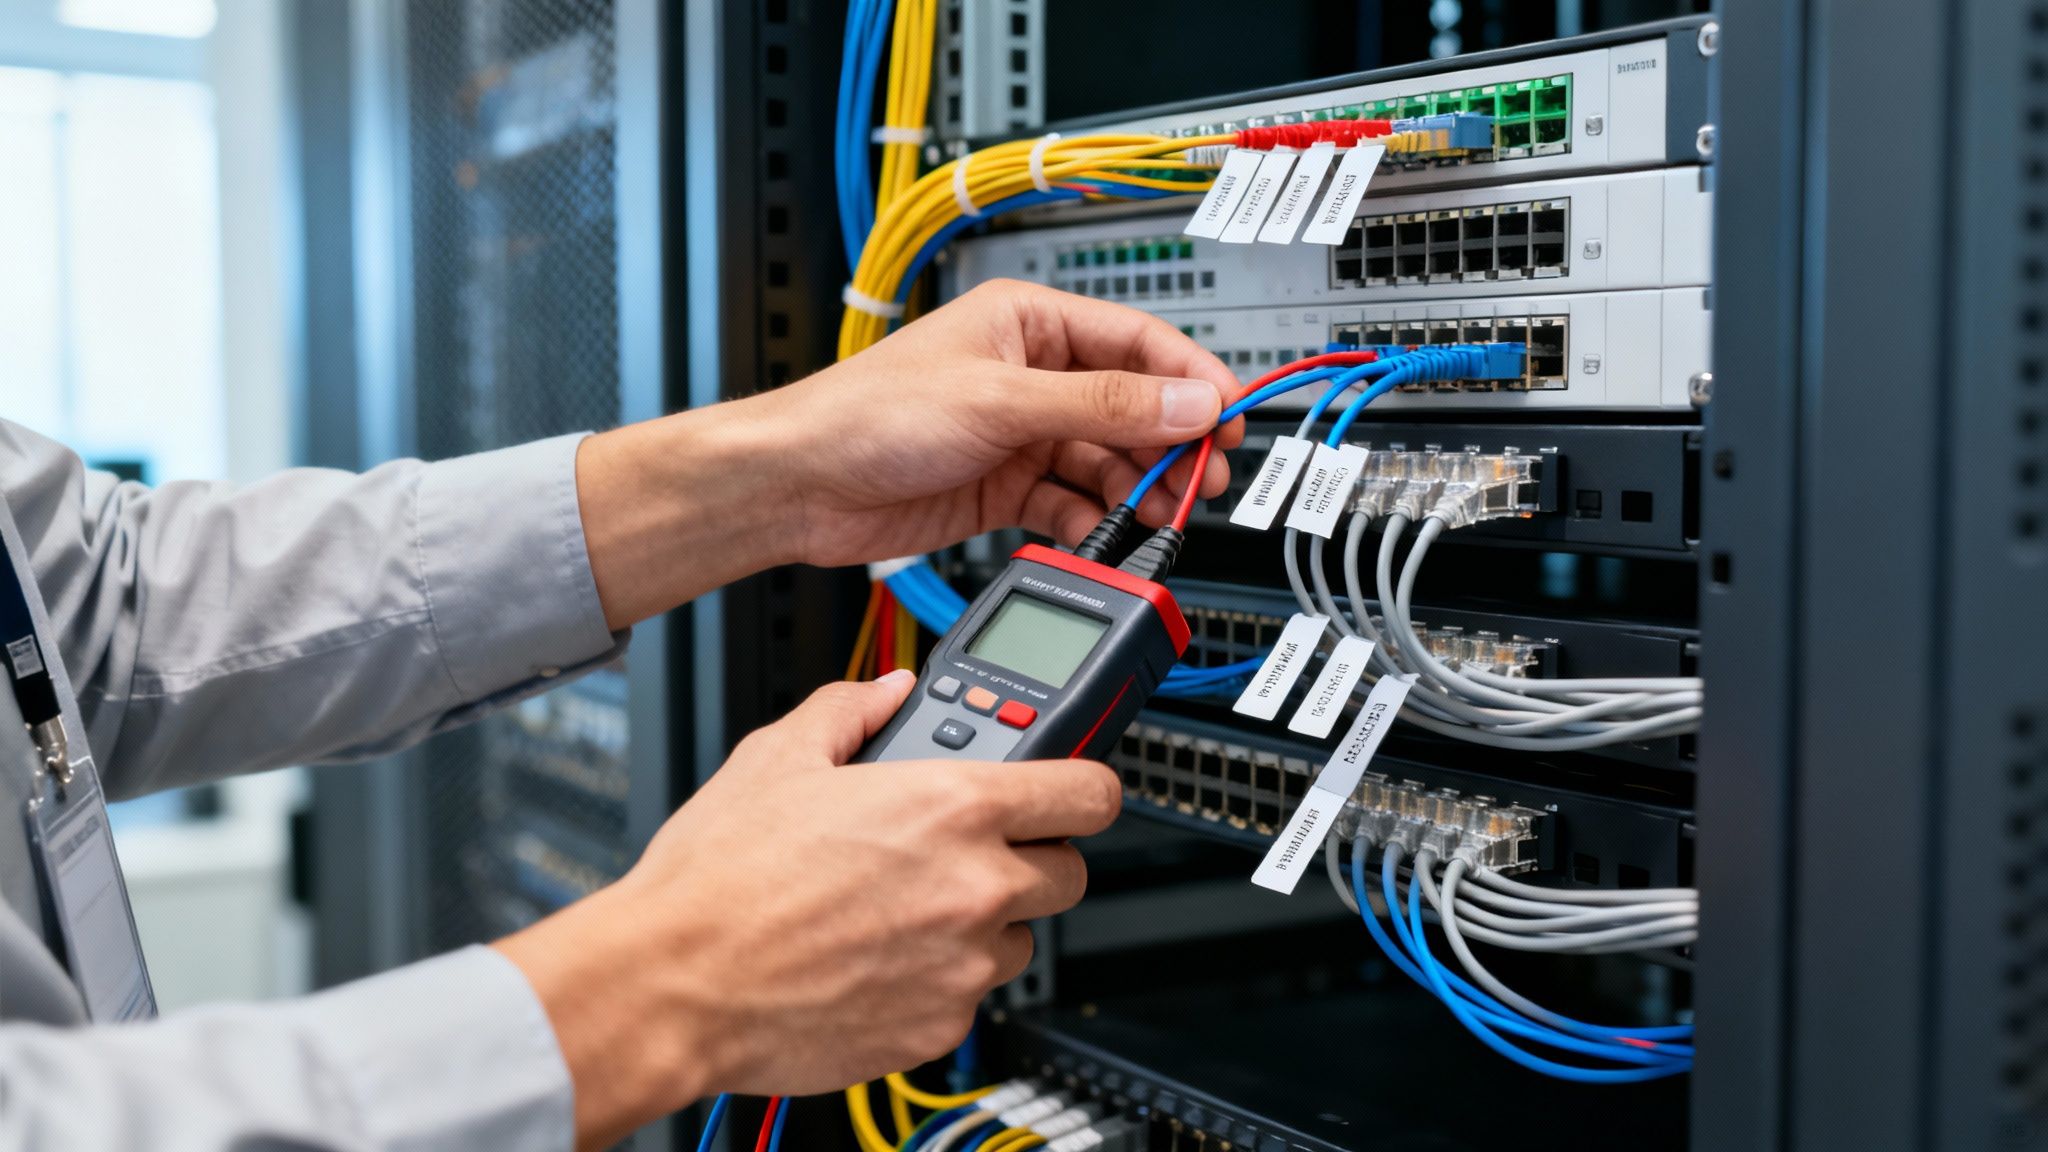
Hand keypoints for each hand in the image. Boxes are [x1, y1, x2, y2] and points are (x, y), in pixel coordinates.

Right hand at [492, 672, 1121, 1150]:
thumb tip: (887, 690)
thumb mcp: (779, 756)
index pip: (1090, 792)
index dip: (1084, 785)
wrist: (674, 984)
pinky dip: (942, 975)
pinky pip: (971, 992)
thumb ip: (852, 709)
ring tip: (908, 905)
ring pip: (1022, 936)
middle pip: (1070, 870)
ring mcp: (963, 963)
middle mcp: (975, 886)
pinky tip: (879, 954)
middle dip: (1033, 854)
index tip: (1070, 788)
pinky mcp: (940, 1026)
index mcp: (952, 806)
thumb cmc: (719, 879)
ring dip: (987, 919)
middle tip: (974, 847)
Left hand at [763, 279, 1244, 566]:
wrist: (801, 485)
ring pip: (1105, 460)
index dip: (1190, 381)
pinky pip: (1070, 501)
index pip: (1137, 341)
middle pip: (1131, 406)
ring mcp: (1018, 433)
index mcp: (1028, 322)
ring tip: (1157, 516)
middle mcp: (1030, 374)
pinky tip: (1104, 536)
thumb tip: (1186, 403)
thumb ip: (1102, 406)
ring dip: (1134, 490)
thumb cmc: (869, 414)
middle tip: (1204, 480)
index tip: (1230, 419)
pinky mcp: (1003, 485)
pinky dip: (1091, 521)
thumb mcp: (1001, 402)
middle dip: (1170, 445)